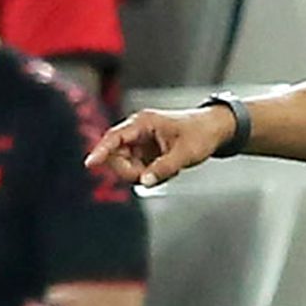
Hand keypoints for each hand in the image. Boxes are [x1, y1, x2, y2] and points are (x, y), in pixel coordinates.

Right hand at [86, 105, 235, 187]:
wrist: (215, 130)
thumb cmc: (200, 133)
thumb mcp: (184, 153)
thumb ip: (163, 169)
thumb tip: (144, 182)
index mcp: (143, 123)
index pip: (115, 137)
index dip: (101, 151)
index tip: (90, 163)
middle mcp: (138, 132)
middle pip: (117, 156)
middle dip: (130, 171)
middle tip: (152, 176)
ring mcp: (141, 143)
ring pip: (126, 165)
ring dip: (142, 174)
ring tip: (168, 170)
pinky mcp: (146, 154)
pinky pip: (138, 169)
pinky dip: (150, 175)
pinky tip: (168, 170)